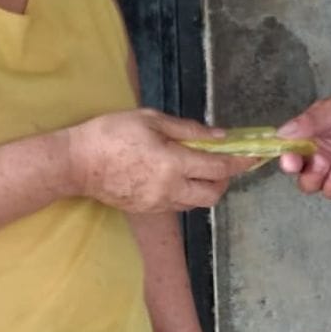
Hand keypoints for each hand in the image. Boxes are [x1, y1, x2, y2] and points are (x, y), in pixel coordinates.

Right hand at [68, 109, 256, 213]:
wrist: (76, 163)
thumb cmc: (112, 133)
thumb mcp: (152, 120)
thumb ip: (189, 130)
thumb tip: (220, 137)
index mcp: (173, 163)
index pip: (218, 168)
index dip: (240, 162)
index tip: (254, 157)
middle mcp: (170, 189)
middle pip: (213, 193)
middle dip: (224, 179)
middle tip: (220, 162)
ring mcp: (158, 203)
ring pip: (197, 202)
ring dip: (205, 188)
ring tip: (197, 168)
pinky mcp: (147, 210)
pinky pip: (178, 205)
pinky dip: (186, 193)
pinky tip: (176, 177)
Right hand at [277, 90, 330, 198]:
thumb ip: (310, 121)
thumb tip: (281, 132)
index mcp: (309, 133)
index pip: (285, 145)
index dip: (277, 152)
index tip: (274, 153)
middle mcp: (316, 152)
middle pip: (293, 168)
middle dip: (291, 167)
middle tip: (296, 161)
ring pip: (309, 183)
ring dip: (312, 177)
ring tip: (326, 165)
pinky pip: (330, 192)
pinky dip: (330, 186)